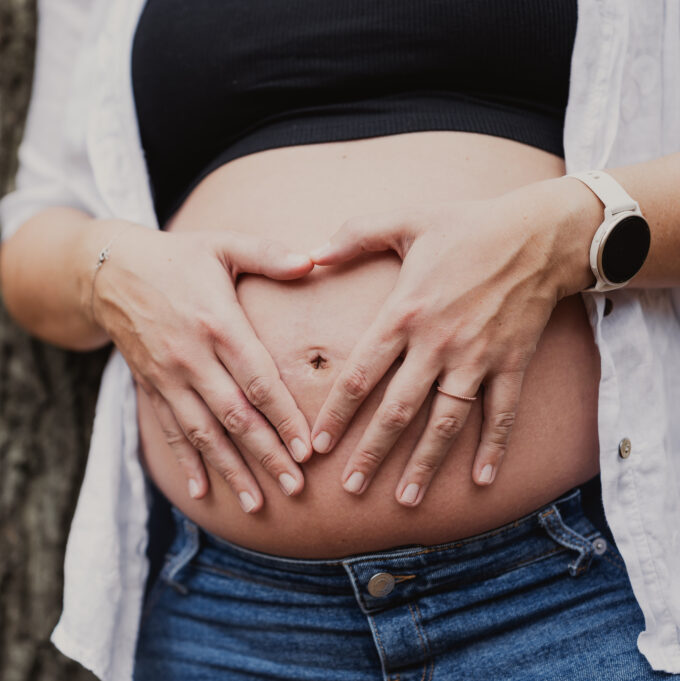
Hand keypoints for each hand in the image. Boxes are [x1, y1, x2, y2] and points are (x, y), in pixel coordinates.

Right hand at [92, 224, 315, 511]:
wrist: (108, 270)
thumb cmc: (176, 256)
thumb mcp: (222, 244)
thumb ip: (269, 254)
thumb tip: (316, 260)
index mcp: (217, 323)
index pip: (257, 380)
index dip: (283, 417)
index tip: (307, 450)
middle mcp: (191, 357)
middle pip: (234, 416)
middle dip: (266, 455)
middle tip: (295, 488)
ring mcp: (168, 376)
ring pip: (203, 433)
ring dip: (230, 470)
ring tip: (256, 505)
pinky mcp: (151, 387)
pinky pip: (170, 431)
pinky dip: (186, 463)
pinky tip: (202, 491)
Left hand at [308, 177, 596, 506]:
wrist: (540, 233)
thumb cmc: (466, 225)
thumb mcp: (404, 220)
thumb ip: (353, 236)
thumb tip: (308, 254)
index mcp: (403, 313)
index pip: (361, 374)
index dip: (337, 413)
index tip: (317, 445)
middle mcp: (437, 344)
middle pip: (398, 410)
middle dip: (372, 453)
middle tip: (351, 489)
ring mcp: (477, 358)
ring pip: (446, 422)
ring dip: (426, 464)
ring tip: (405, 499)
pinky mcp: (512, 363)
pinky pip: (502, 414)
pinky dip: (494, 448)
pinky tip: (482, 481)